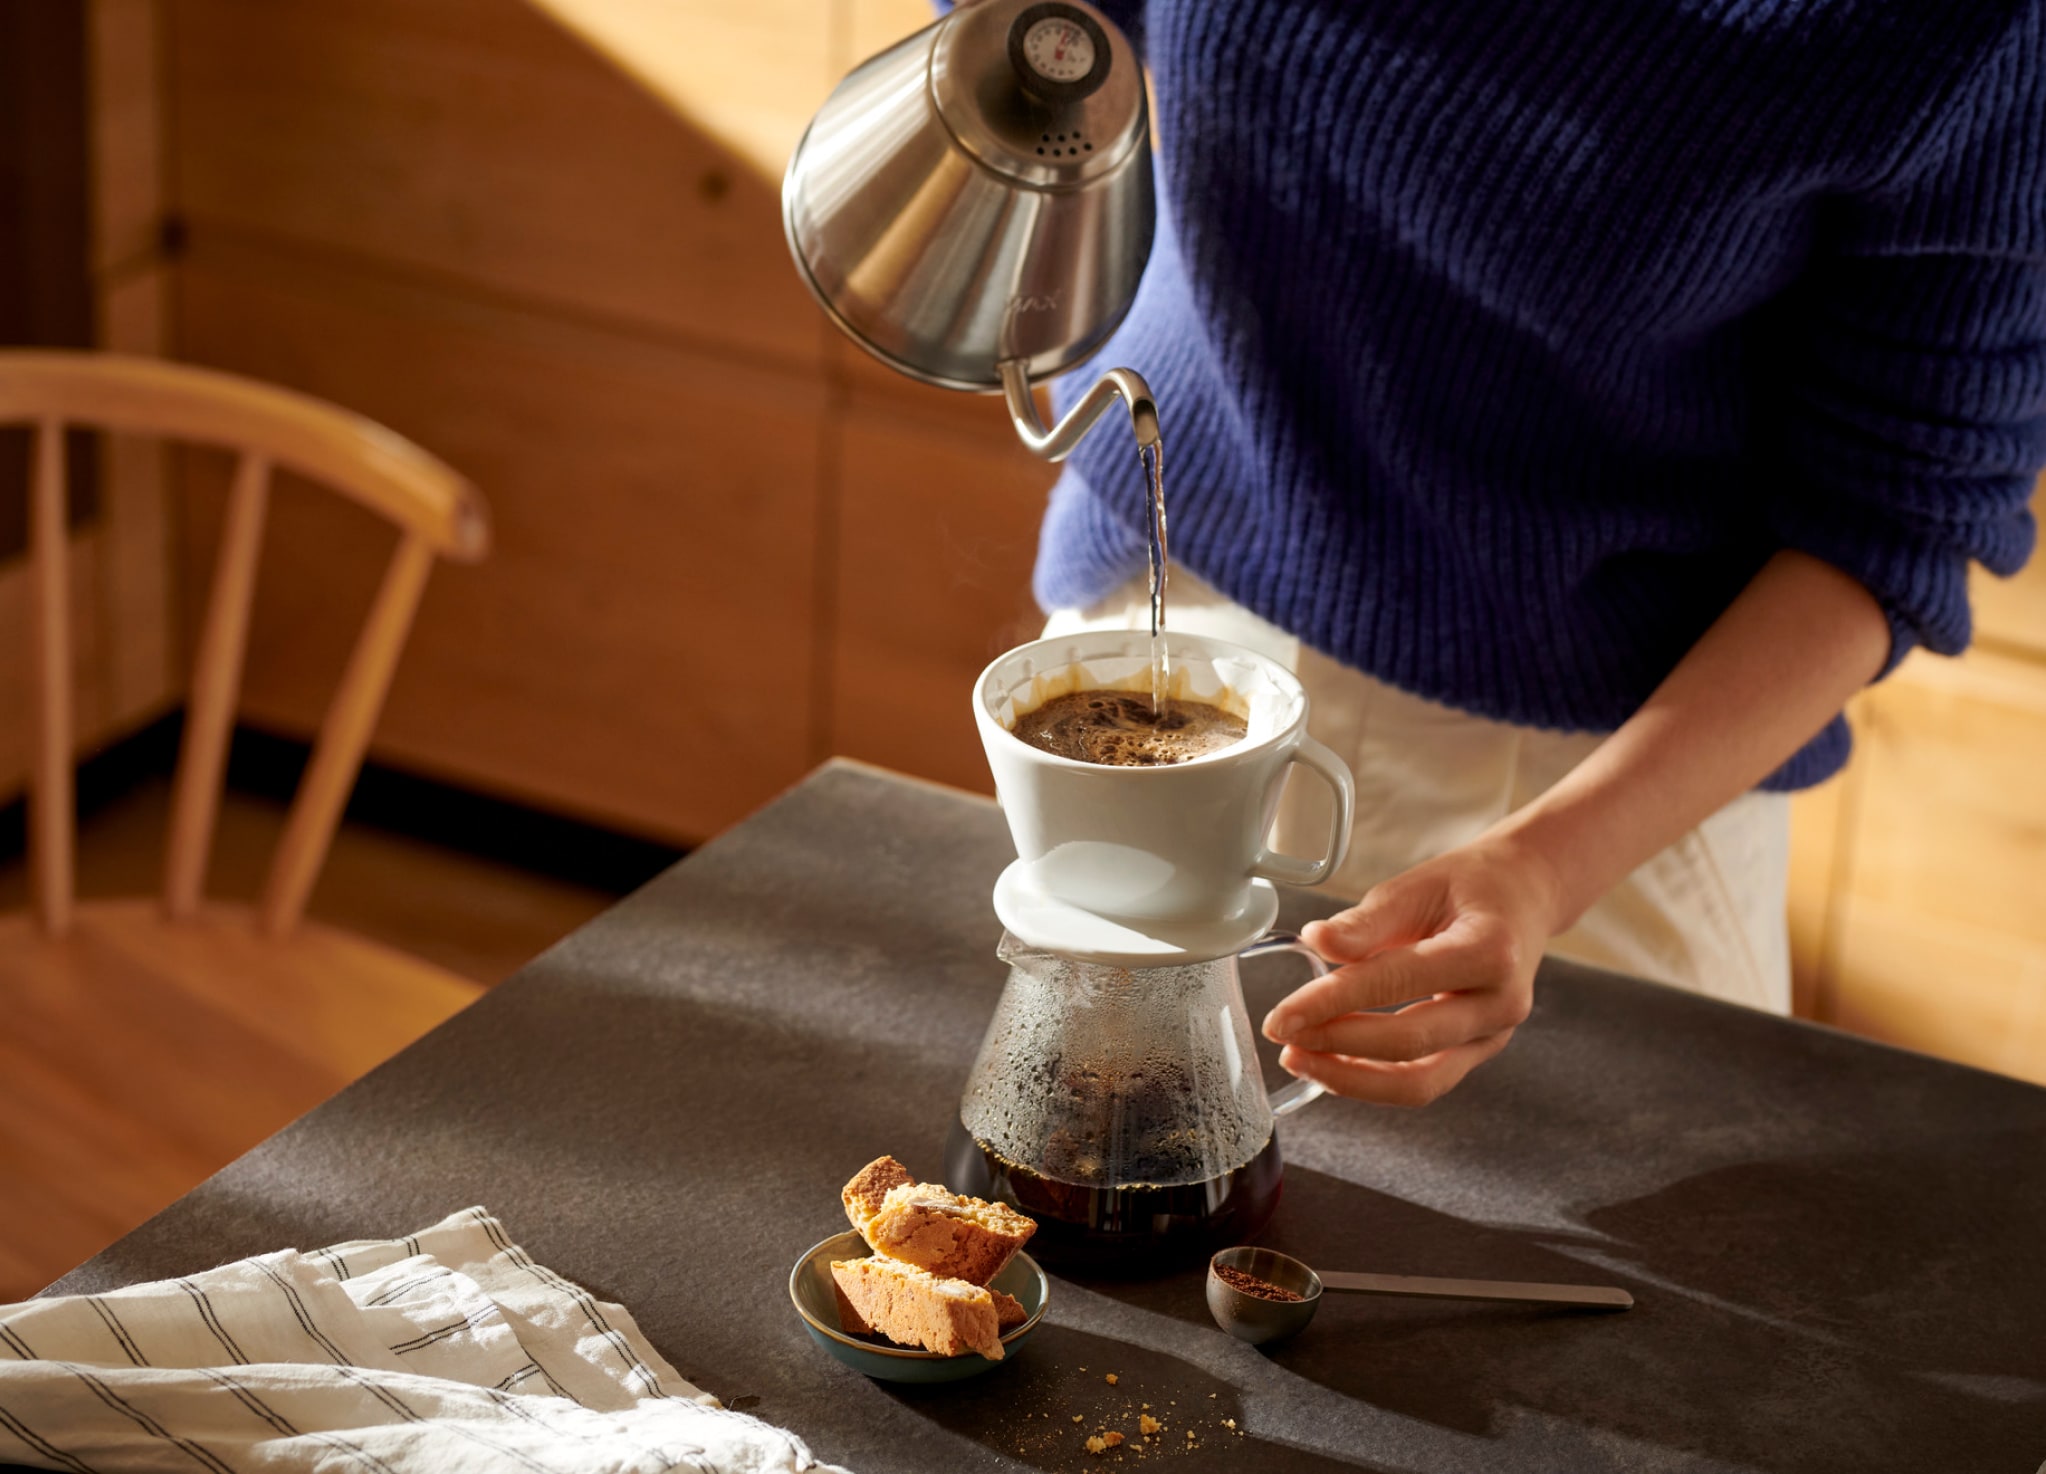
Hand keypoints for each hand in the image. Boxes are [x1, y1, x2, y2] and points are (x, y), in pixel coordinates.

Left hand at [1261, 835, 1563, 1105]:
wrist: (1523, 897)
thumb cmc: (1470, 886)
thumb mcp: (1417, 885)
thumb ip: (1366, 921)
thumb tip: (1315, 943)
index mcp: (1490, 950)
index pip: (1397, 983)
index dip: (1332, 1002)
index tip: (1281, 1015)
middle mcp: (1501, 1003)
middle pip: (1409, 1043)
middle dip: (1337, 1045)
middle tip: (1282, 1035)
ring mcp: (1495, 1035)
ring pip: (1419, 1083)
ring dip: (1351, 1079)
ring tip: (1298, 1058)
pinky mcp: (1478, 1052)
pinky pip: (1424, 1082)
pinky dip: (1372, 1079)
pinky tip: (1331, 1062)